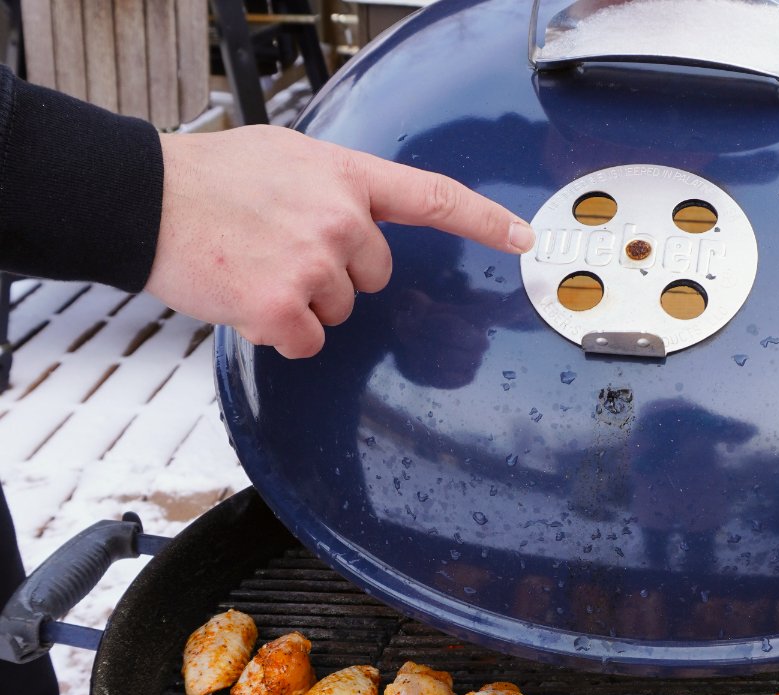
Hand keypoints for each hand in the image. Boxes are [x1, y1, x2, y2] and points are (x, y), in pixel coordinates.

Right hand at [146, 124, 535, 358]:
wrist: (145, 200)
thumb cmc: (209, 181)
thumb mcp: (286, 159)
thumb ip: (335, 189)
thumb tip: (362, 223)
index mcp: (345, 176)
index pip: (433, 198)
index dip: (485, 222)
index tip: (523, 239)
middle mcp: (340, 218)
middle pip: (375, 276)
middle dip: (338, 274)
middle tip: (283, 250)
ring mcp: (315, 264)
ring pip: (340, 311)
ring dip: (304, 302)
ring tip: (257, 265)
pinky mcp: (286, 308)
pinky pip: (308, 341)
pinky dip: (281, 332)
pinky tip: (249, 297)